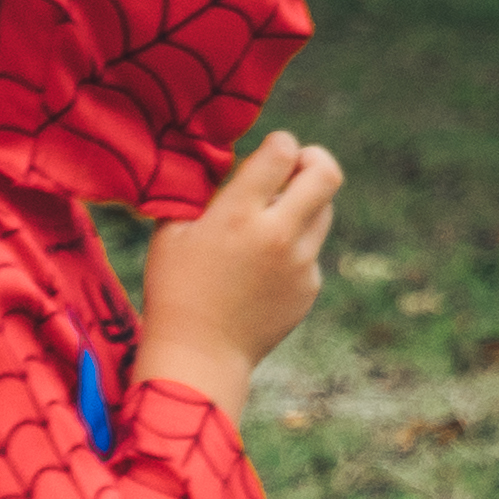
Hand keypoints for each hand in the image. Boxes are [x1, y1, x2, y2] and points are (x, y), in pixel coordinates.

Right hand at [132, 128, 337, 418]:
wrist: (199, 355)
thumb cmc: (175, 289)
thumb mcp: (171, 232)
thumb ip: (202, 192)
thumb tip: (226, 160)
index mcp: (239, 214)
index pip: (283, 152)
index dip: (281, 142)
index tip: (271, 149)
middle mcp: (278, 234)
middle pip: (326, 174)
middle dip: (315, 159)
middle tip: (297, 165)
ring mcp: (300, 263)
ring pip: (324, 210)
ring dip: (306, 202)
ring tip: (274, 215)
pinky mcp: (309, 286)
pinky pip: (311, 250)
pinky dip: (294, 246)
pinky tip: (262, 267)